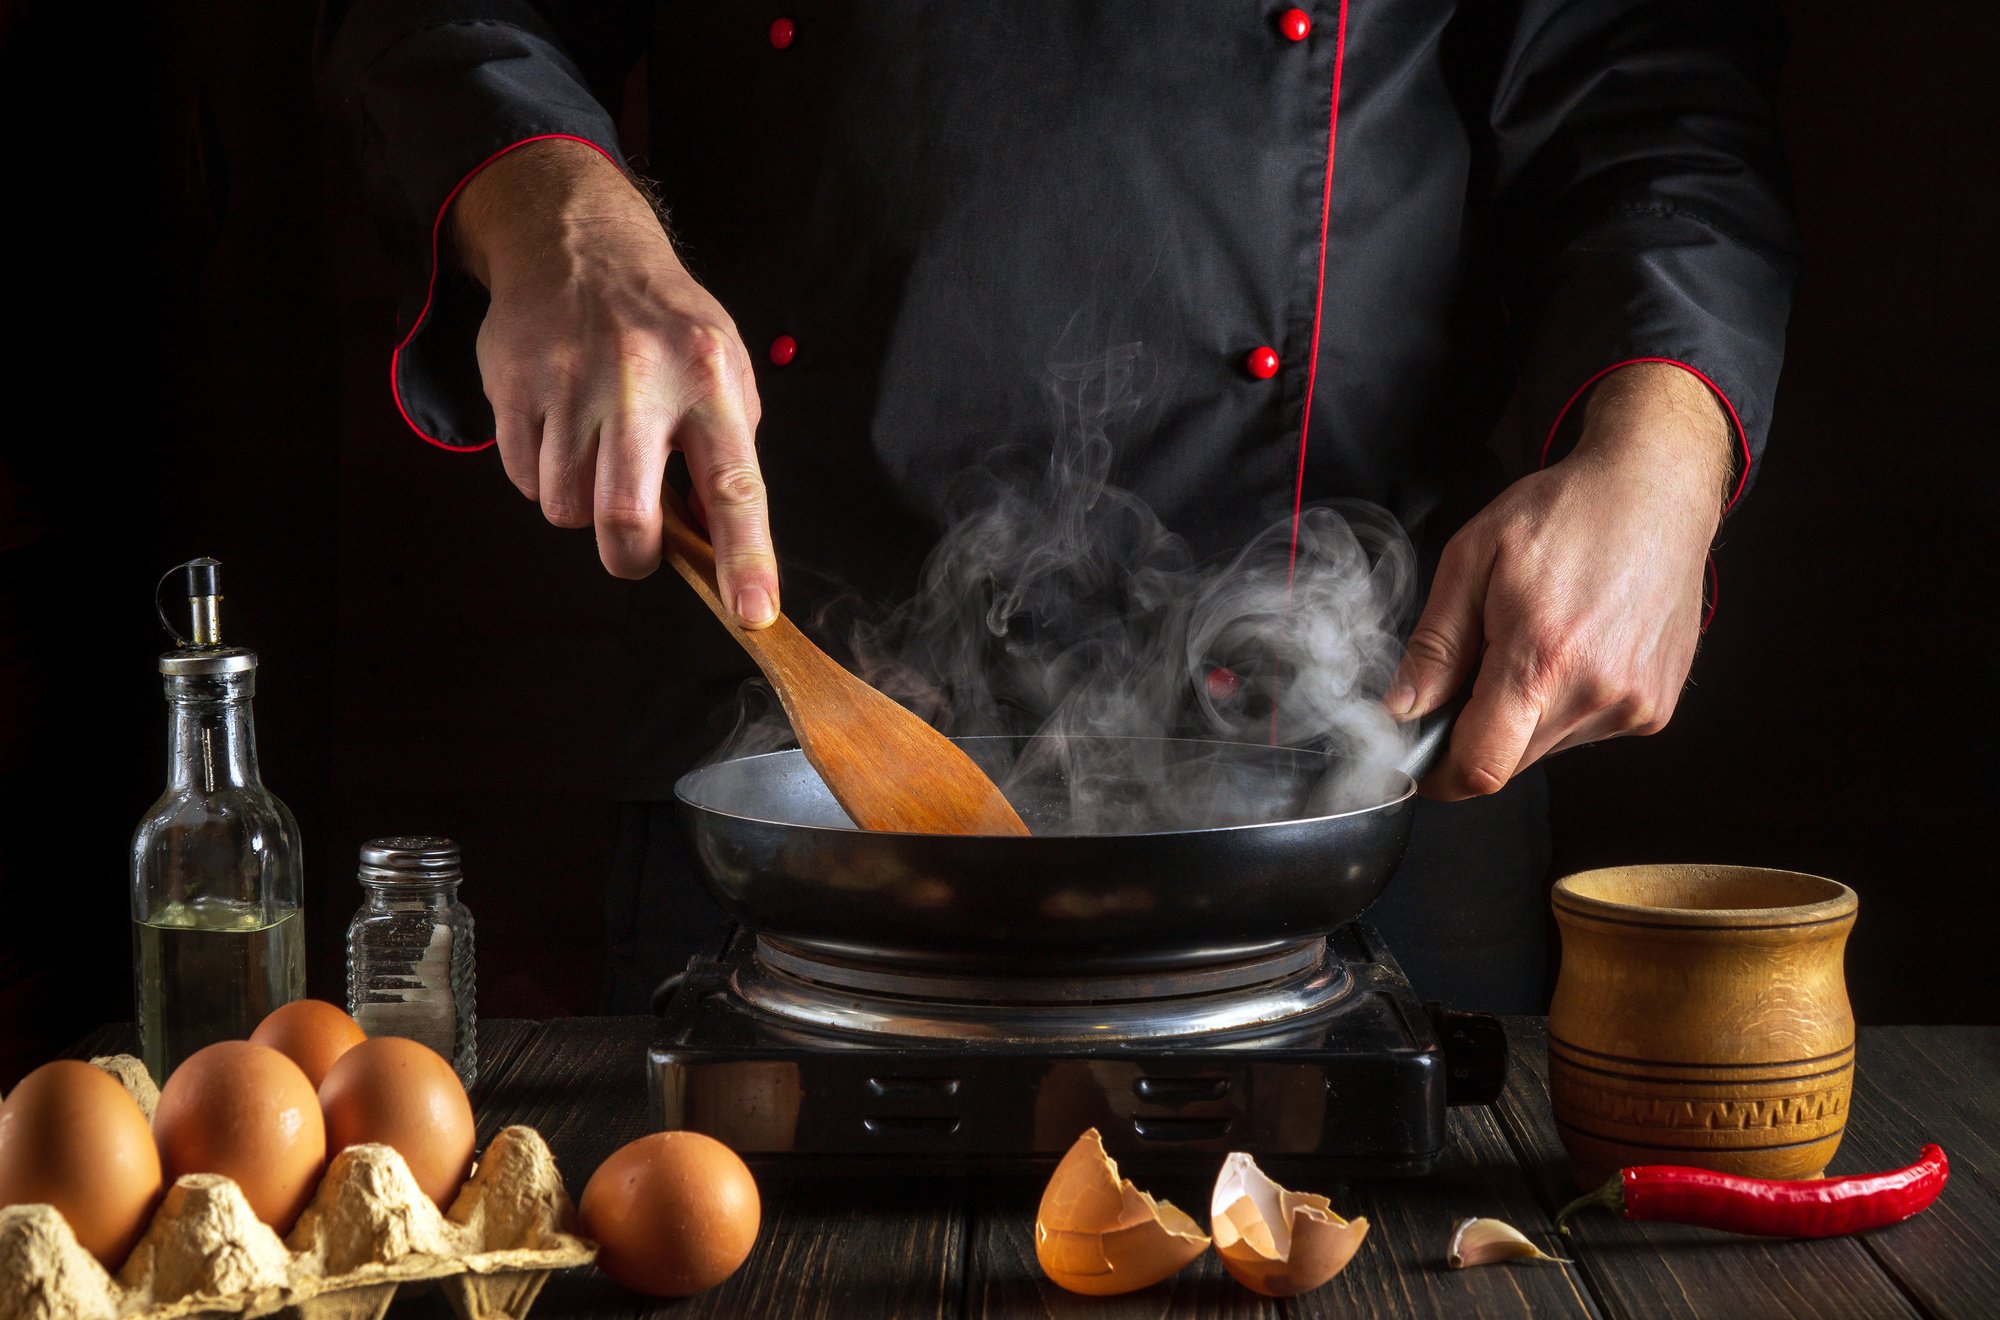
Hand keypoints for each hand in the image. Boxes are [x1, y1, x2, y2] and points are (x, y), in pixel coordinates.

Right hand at [452, 139, 778, 624]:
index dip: (746, 559)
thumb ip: (726, 449)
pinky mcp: (513, 387)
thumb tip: (716, 541)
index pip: (735, 487)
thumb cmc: (661, 320)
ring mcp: (568, 384)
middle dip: (632, 557)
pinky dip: (545, 478)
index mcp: (709, 378)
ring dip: (583, 508)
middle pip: (626, 519)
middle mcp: (638, 381)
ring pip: (566, 509)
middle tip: (639, 546)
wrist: (574, 242)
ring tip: (598, 454)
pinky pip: (525, 480)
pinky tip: (562, 431)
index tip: (753, 614)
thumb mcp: (723, 364)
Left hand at [1387, 363, 1734, 799]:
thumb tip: (1402, 710)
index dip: (1440, 776)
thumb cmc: (1563, 513)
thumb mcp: (1471, 560)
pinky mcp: (1658, 706)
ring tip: (1537, 642)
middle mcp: (1597, 694)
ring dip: (1524, 715)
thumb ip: (1435, 645)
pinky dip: (1566, 704)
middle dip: (1478, 731)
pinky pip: (1588, 731)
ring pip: (1547, 747)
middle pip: (1510, 760)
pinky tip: (1575, 647)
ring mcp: (1634, 706)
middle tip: (1478, 668)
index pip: (1480, 768)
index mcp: (1542, 660)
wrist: (1655, 488)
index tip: (1420, 759)